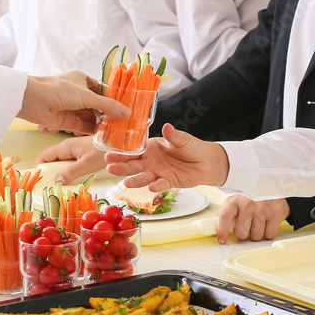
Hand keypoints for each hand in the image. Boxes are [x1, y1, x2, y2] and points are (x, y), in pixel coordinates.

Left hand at [19, 71, 129, 134]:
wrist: (32, 101)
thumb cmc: (58, 90)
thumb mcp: (87, 96)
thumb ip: (107, 105)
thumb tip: (127, 112)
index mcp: (82, 80)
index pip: (102, 90)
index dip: (113, 99)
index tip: (126, 108)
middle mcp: (78, 93)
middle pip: (97, 105)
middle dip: (108, 114)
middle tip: (124, 122)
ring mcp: (72, 107)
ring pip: (91, 117)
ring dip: (101, 123)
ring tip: (117, 131)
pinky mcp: (66, 121)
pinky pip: (82, 126)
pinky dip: (92, 130)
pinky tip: (104, 135)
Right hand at [34, 136, 106, 183]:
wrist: (117, 142)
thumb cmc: (102, 151)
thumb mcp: (86, 164)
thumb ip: (71, 172)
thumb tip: (56, 181)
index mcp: (64, 147)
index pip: (43, 156)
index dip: (38, 167)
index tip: (39, 180)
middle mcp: (66, 147)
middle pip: (50, 160)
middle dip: (49, 173)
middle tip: (51, 186)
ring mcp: (73, 150)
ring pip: (60, 162)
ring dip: (59, 173)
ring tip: (61, 185)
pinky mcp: (80, 153)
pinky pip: (68, 163)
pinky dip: (67, 171)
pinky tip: (72, 179)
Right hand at [105, 123, 227, 190]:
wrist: (205, 161)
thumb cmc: (191, 147)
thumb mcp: (182, 139)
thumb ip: (173, 136)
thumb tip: (167, 127)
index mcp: (150, 147)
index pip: (133, 150)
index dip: (121, 152)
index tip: (109, 153)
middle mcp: (150, 161)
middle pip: (133, 165)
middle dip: (121, 167)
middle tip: (109, 167)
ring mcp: (157, 172)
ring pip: (143, 177)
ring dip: (134, 180)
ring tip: (126, 182)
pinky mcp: (168, 182)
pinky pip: (160, 184)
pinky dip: (156, 186)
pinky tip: (150, 188)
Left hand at [216, 195, 289, 244]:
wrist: (273, 186)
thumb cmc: (252, 196)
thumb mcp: (235, 200)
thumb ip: (224, 211)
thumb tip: (214, 223)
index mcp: (235, 201)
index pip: (224, 217)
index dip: (222, 231)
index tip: (222, 240)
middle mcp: (248, 205)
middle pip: (241, 233)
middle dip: (243, 234)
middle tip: (246, 226)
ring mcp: (262, 209)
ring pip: (256, 236)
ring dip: (256, 233)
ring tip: (258, 222)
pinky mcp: (276, 214)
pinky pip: (269, 235)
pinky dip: (268, 232)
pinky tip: (267, 223)